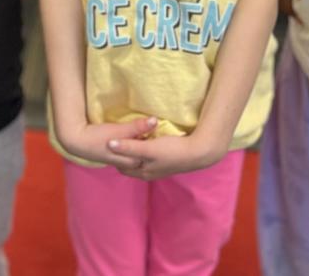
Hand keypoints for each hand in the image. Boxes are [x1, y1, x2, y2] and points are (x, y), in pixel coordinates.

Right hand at [56, 116, 157, 169]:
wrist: (77, 141)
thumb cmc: (98, 136)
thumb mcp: (119, 131)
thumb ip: (137, 126)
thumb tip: (155, 120)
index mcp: (129, 160)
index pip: (150, 157)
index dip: (158, 148)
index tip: (167, 137)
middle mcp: (125, 164)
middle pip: (144, 159)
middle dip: (152, 152)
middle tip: (163, 139)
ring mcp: (119, 161)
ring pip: (137, 158)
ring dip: (143, 151)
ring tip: (152, 140)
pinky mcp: (113, 156)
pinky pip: (129, 155)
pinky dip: (135, 150)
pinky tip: (136, 140)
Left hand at [108, 129, 225, 180]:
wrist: (199, 152)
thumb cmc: (173, 151)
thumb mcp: (148, 149)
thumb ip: (129, 147)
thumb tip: (108, 144)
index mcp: (143, 172)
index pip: (121, 166)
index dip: (114, 156)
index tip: (108, 142)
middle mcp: (149, 172)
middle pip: (129, 162)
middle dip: (123, 153)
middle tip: (115, 137)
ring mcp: (158, 166)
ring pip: (139, 158)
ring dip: (133, 149)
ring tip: (128, 136)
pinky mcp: (165, 158)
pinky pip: (148, 153)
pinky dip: (143, 146)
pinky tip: (144, 137)